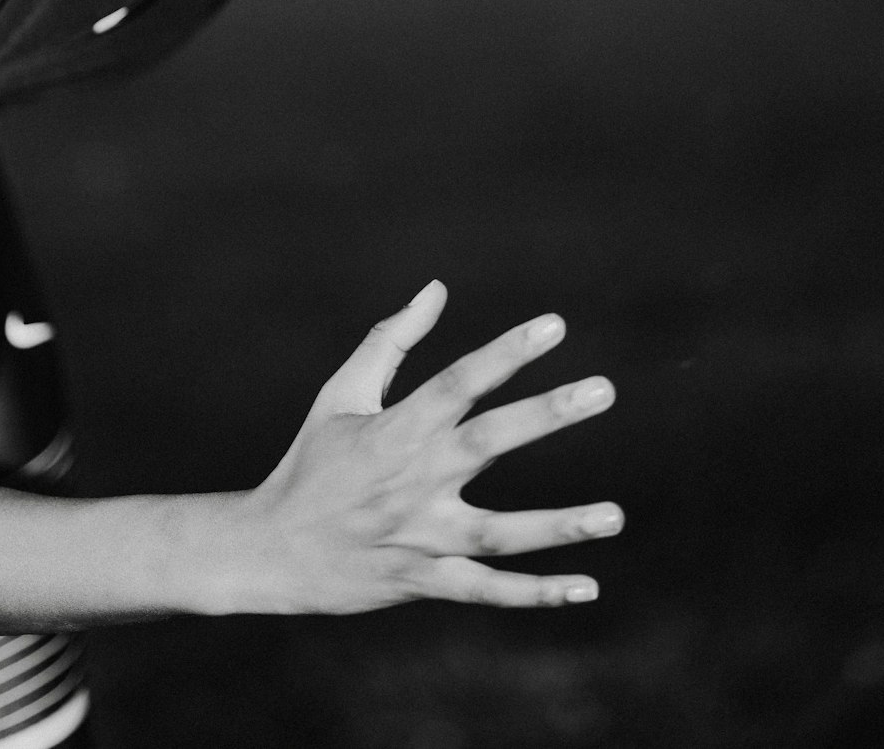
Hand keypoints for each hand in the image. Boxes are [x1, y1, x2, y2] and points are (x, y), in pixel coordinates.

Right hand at [240, 281, 621, 613]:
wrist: (268, 550)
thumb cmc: (311, 462)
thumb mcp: (341, 394)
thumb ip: (390, 340)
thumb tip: (436, 289)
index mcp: (396, 428)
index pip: (460, 381)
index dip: (507, 351)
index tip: (555, 325)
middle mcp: (413, 478)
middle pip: (490, 441)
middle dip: (548, 413)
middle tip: (603, 389)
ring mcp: (420, 535)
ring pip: (501, 533)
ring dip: (559, 525)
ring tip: (616, 516)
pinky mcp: (422, 581)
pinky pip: (486, 590)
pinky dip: (536, 593)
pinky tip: (587, 587)